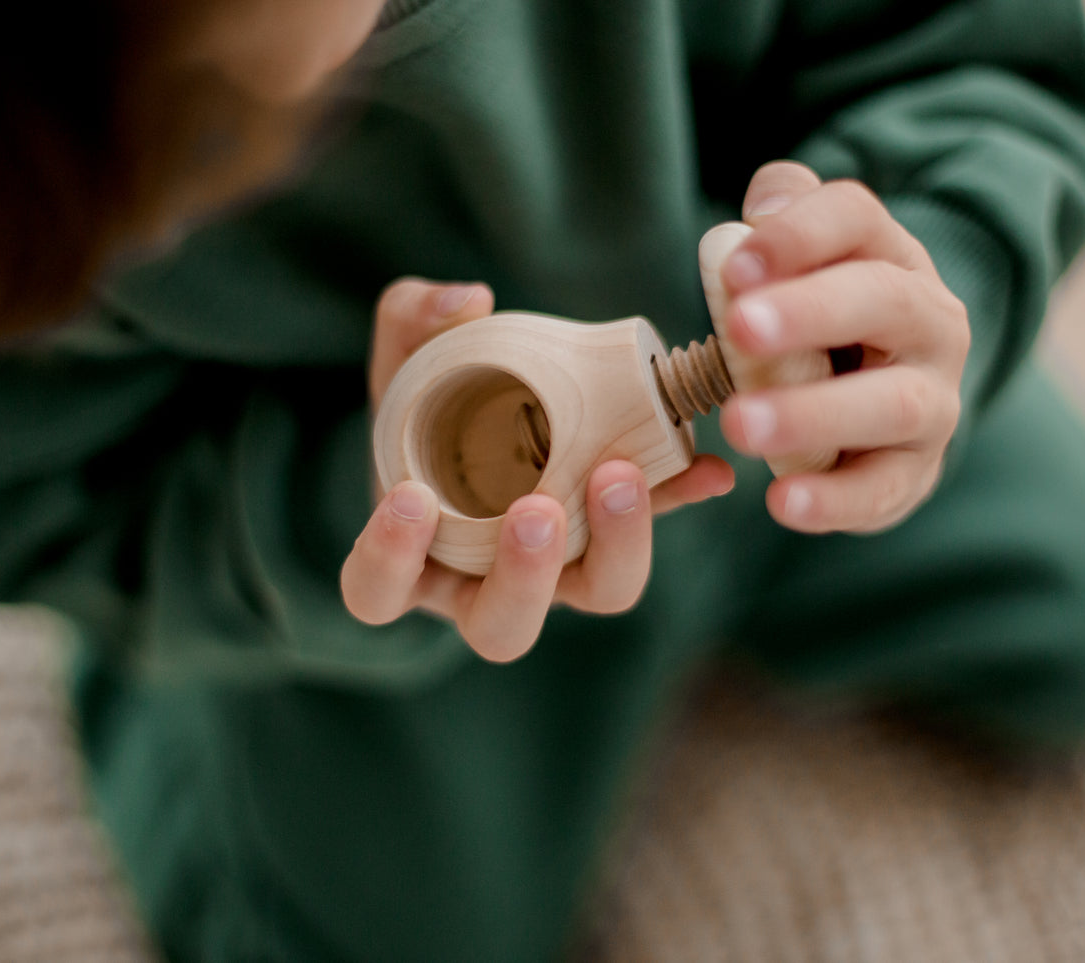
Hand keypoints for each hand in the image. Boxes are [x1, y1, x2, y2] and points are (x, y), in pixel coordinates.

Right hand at [342, 278, 734, 661]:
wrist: (481, 413)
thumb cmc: (424, 406)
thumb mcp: (402, 359)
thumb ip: (413, 320)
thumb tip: (466, 299)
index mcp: (409, 559)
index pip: (378, 591)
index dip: (389, 560)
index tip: (411, 497)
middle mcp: (481, 585)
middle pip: (501, 627)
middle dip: (523, 576)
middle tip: (538, 509)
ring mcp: (556, 573)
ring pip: (589, 595)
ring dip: (614, 546)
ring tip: (619, 474)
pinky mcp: (612, 537)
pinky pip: (647, 532)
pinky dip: (676, 500)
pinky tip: (706, 468)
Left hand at [716, 161, 969, 532]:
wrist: (896, 402)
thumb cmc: (827, 322)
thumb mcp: (811, 261)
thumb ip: (786, 217)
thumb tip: (763, 205)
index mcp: (892, 257)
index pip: (857, 219)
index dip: (799, 235)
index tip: (734, 263)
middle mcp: (930, 322)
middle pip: (883, 302)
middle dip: (811, 312)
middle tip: (740, 327)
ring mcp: (934, 402)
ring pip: (890, 404)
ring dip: (813, 413)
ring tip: (741, 424)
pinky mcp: (914, 473)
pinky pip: (881, 489)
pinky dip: (833, 501)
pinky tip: (782, 504)